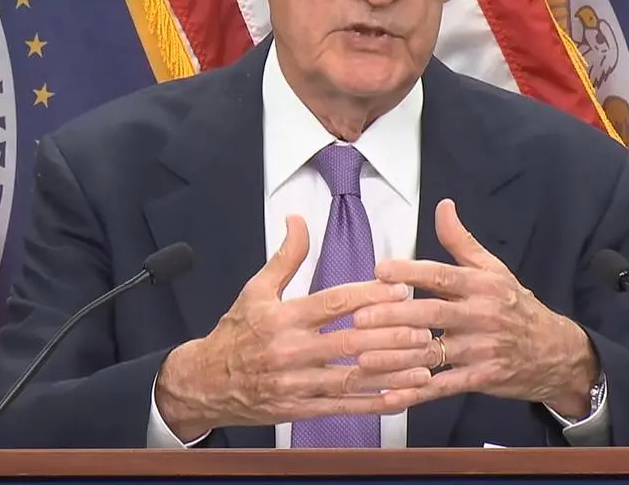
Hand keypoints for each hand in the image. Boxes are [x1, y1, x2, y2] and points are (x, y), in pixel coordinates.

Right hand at [154, 215, 435, 441]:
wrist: (204, 383)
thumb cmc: (235, 333)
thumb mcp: (255, 290)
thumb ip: (285, 257)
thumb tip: (298, 218)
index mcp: (282, 318)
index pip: (333, 303)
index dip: (370, 295)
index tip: (400, 288)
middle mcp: (290, 351)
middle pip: (350, 342)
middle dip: (391, 336)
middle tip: (425, 327)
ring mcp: (296, 384)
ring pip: (352, 378)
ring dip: (392, 372)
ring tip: (425, 364)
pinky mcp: (299, 409)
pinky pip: (343, 408)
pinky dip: (374, 404)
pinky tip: (401, 397)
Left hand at [351, 199, 600, 418]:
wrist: (556, 352)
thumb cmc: (516, 306)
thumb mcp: (494, 270)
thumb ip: (462, 241)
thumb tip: (443, 206)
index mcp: (482, 285)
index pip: (442, 275)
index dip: (410, 272)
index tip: (380, 270)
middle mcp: (481, 316)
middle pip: (432, 314)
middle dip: (394, 316)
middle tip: (360, 318)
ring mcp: (481, 350)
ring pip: (433, 353)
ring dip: (397, 357)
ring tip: (363, 357)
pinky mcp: (481, 379)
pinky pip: (444, 387)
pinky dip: (416, 392)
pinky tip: (390, 395)